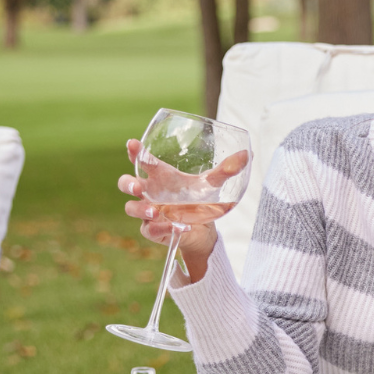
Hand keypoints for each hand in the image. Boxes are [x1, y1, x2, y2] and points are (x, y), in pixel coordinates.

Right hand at [119, 139, 216, 282]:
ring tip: (154, 210)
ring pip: (131, 208)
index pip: (140, 160)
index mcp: (159, 176)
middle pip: (126, 184)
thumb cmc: (199, 200)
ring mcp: (148, 211)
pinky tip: (178, 227)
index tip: (133, 144)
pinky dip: (161, 228)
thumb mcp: (211, 185)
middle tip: (139, 186)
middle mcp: (149, 192)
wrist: (203, 229)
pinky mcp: (153, 230)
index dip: (134, 152)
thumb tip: (247, 154)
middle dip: (129, 184)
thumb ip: (226, 170)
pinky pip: (148, 229)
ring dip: (141, 208)